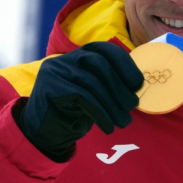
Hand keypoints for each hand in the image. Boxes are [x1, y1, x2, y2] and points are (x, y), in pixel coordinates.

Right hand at [17, 42, 143, 160]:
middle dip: (119, 86)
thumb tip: (137, 86)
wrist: (45, 133)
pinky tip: (107, 127)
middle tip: (132, 107)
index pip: (104, 49)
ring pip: (91, 82)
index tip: (137, 83)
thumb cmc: (74, 113)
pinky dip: (100, 113)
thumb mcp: (95, 94)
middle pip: (99, 64)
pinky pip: (82, 97)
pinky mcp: (50, 87)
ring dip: (112, 104)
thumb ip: (110, 84)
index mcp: (78, 56)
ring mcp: (55, 71)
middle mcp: (65, 59)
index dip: (124, 63)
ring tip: (123, 122)